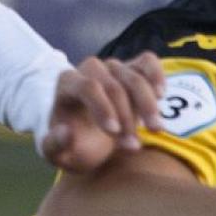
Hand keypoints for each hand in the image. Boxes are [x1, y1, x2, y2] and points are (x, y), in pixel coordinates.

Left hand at [42, 52, 164, 173]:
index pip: (87, 86)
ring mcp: (113, 68)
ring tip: (155, 130)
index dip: (103, 108)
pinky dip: (156, 74)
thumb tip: (66, 131)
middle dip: (126, 117)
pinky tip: (161, 95)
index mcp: (67, 84)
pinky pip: (147, 61)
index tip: (114, 132)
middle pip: (113, 85)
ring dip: (147, 105)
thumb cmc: (73, 145)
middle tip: (133, 147)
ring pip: (134, 76)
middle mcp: (90, 70)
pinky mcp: (133, 69)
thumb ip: (54, 145)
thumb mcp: (58, 154)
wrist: (90, 140)